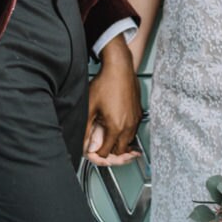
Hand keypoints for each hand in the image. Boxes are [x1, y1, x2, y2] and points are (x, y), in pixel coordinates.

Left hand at [84, 36, 141, 165]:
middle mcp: (128, 125)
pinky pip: (133, 130)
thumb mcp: (90, 107)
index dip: (98, 154)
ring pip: (129, 141)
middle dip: (111, 152)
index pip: (107, 152)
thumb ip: (85, 128)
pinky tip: (118, 127)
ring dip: (119, 143)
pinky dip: (126, 133)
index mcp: (116, 126)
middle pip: (121, 150)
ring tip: (109, 139)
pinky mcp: (138, 113)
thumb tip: (82, 141)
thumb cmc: (106, 83)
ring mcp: (135, 119)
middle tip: (102, 149)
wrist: (120, 68)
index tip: (93, 151)